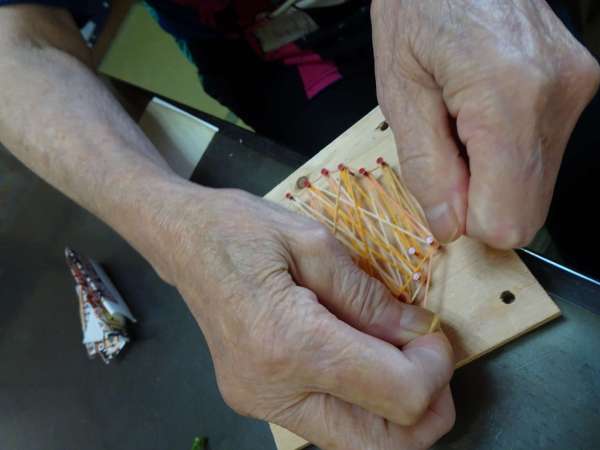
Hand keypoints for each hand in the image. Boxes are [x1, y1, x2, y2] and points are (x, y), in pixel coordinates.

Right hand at [154, 186, 453, 449]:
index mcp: (292, 343)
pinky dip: (362, 405)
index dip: (436, 369)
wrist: (184, 242)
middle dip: (426, 410)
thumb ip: (371, 297)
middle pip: (381, 446)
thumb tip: (419, 334)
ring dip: (396, 414)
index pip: (398, 395)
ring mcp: (261, 405)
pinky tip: (363, 362)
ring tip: (400, 360)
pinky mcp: (257, 403)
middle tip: (430, 361)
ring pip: (356, 446)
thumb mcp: (316, 244)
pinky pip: (329, 425)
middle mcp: (274, 391)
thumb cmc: (243, 229)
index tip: (433, 333)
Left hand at [372, 0, 599, 247]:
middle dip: (482, 199)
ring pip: (537, 184)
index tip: (443, 190)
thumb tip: (451, 227)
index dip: (469, 220)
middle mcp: (558, 98)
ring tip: (463, 122)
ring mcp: (576, 90)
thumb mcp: (400, 92)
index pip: (507, 220)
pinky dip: (508, 150)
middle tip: (448, 151)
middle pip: (528, 209)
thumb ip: (426, 168)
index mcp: (508, 98)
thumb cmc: (417, 9)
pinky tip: (483, 111)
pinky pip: (542, 153)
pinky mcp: (580, 85)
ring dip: (493, 173)